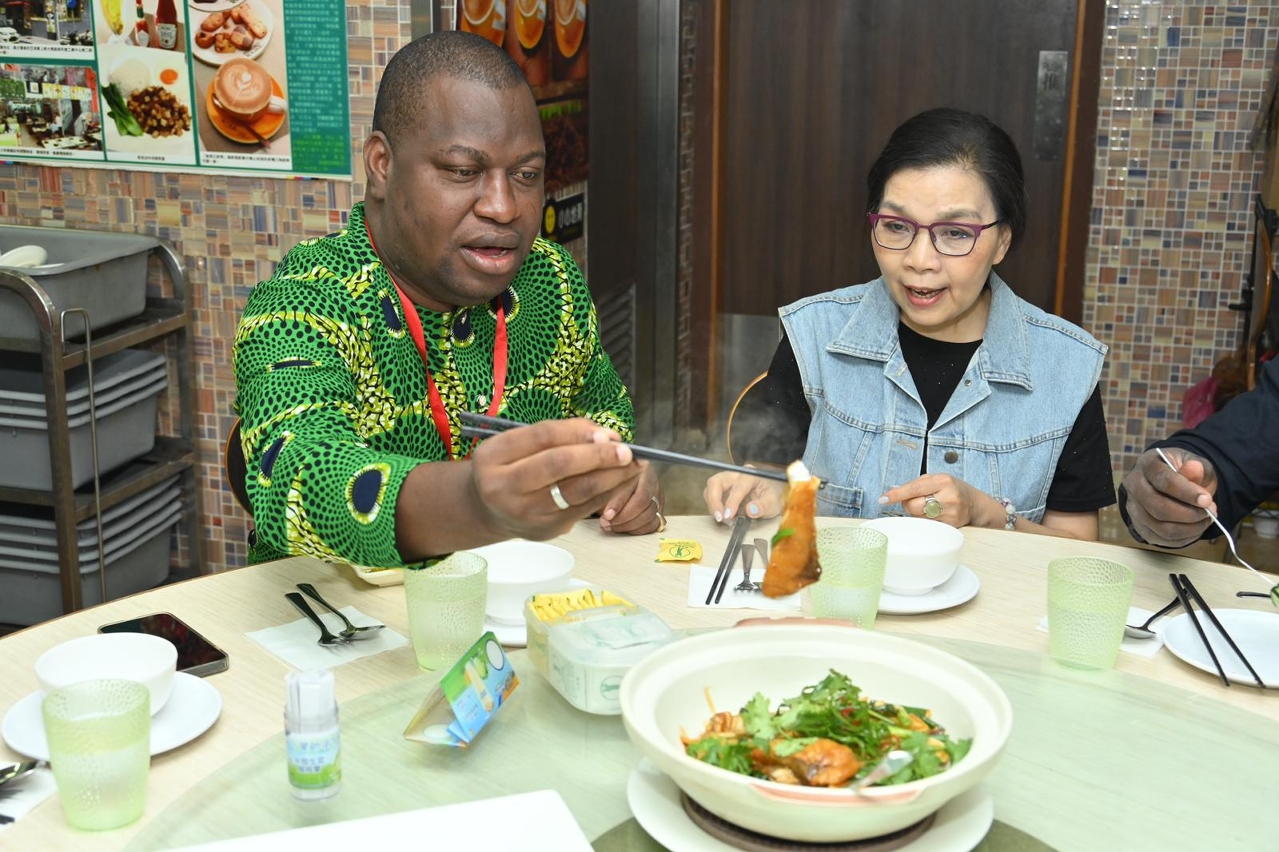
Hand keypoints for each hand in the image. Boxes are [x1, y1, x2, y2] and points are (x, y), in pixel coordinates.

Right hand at [467, 418, 641, 540]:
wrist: (487, 511)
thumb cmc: (508, 468)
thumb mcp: (517, 443)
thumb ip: (556, 434)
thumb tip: (605, 435)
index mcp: (493, 457)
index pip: (542, 436)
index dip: (579, 432)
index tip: (607, 432)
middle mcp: (504, 487)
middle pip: (559, 465)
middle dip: (599, 456)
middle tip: (627, 451)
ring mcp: (525, 512)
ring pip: (577, 491)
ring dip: (612, 476)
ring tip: (634, 465)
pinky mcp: (545, 530)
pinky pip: (584, 508)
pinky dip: (608, 492)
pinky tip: (622, 480)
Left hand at [598, 462, 663, 534]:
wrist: (621, 476)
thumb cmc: (612, 475)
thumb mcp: (606, 477)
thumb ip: (606, 488)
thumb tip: (605, 512)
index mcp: (640, 470)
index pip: (634, 490)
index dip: (619, 506)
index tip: (606, 515)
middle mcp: (652, 482)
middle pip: (644, 505)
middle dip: (623, 519)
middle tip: (605, 523)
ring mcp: (658, 496)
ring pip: (649, 517)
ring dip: (628, 526)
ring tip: (611, 526)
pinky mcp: (659, 509)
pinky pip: (653, 524)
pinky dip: (637, 530)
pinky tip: (623, 528)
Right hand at [703, 469, 783, 522]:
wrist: (769, 496)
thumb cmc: (772, 497)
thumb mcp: (774, 503)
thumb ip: (764, 506)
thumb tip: (750, 510)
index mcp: (751, 475)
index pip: (737, 486)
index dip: (731, 501)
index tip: (729, 515)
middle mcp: (736, 474)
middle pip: (716, 482)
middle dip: (714, 501)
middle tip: (720, 518)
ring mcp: (727, 480)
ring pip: (710, 488)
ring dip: (713, 505)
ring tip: (723, 520)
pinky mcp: (722, 488)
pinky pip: (711, 495)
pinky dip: (714, 507)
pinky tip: (723, 517)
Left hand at [879, 474, 989, 527]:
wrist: (974, 504)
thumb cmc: (952, 488)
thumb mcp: (936, 478)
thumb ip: (914, 484)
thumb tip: (892, 491)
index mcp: (943, 481)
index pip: (914, 488)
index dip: (897, 494)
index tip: (884, 498)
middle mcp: (948, 498)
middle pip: (913, 506)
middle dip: (908, 504)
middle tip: (914, 500)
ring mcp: (950, 515)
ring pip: (918, 517)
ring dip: (916, 513)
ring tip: (927, 506)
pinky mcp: (950, 527)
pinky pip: (926, 526)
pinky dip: (923, 520)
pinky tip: (932, 514)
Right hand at [1122, 447, 1217, 546]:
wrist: (1170, 482)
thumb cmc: (1184, 471)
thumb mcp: (1195, 464)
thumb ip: (1197, 468)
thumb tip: (1195, 467)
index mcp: (1147, 464)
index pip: (1164, 481)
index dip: (1187, 493)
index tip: (1207, 500)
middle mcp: (1133, 486)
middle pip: (1158, 508)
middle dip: (1189, 514)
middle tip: (1210, 512)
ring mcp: (1133, 508)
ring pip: (1161, 527)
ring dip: (1190, 528)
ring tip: (1206, 520)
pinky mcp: (1138, 526)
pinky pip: (1162, 539)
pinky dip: (1184, 538)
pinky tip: (1197, 528)